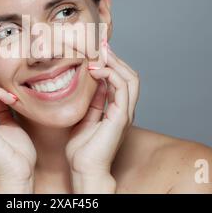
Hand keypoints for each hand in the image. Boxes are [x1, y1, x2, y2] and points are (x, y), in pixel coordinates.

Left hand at [65, 40, 139, 192]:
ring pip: (130, 78)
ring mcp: (125, 113)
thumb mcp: (85, 116)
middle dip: (115, 57)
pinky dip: (111, 74)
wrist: (83, 169)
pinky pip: (122, 88)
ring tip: (98, 52)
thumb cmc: (81, 148)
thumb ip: (93, 99)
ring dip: (114, 62)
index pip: (120, 78)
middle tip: (100, 43)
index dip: (110, 62)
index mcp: (117, 108)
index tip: (96, 48)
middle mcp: (124, 109)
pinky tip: (95, 69)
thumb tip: (92, 78)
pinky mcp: (121, 117)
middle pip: (129, 74)